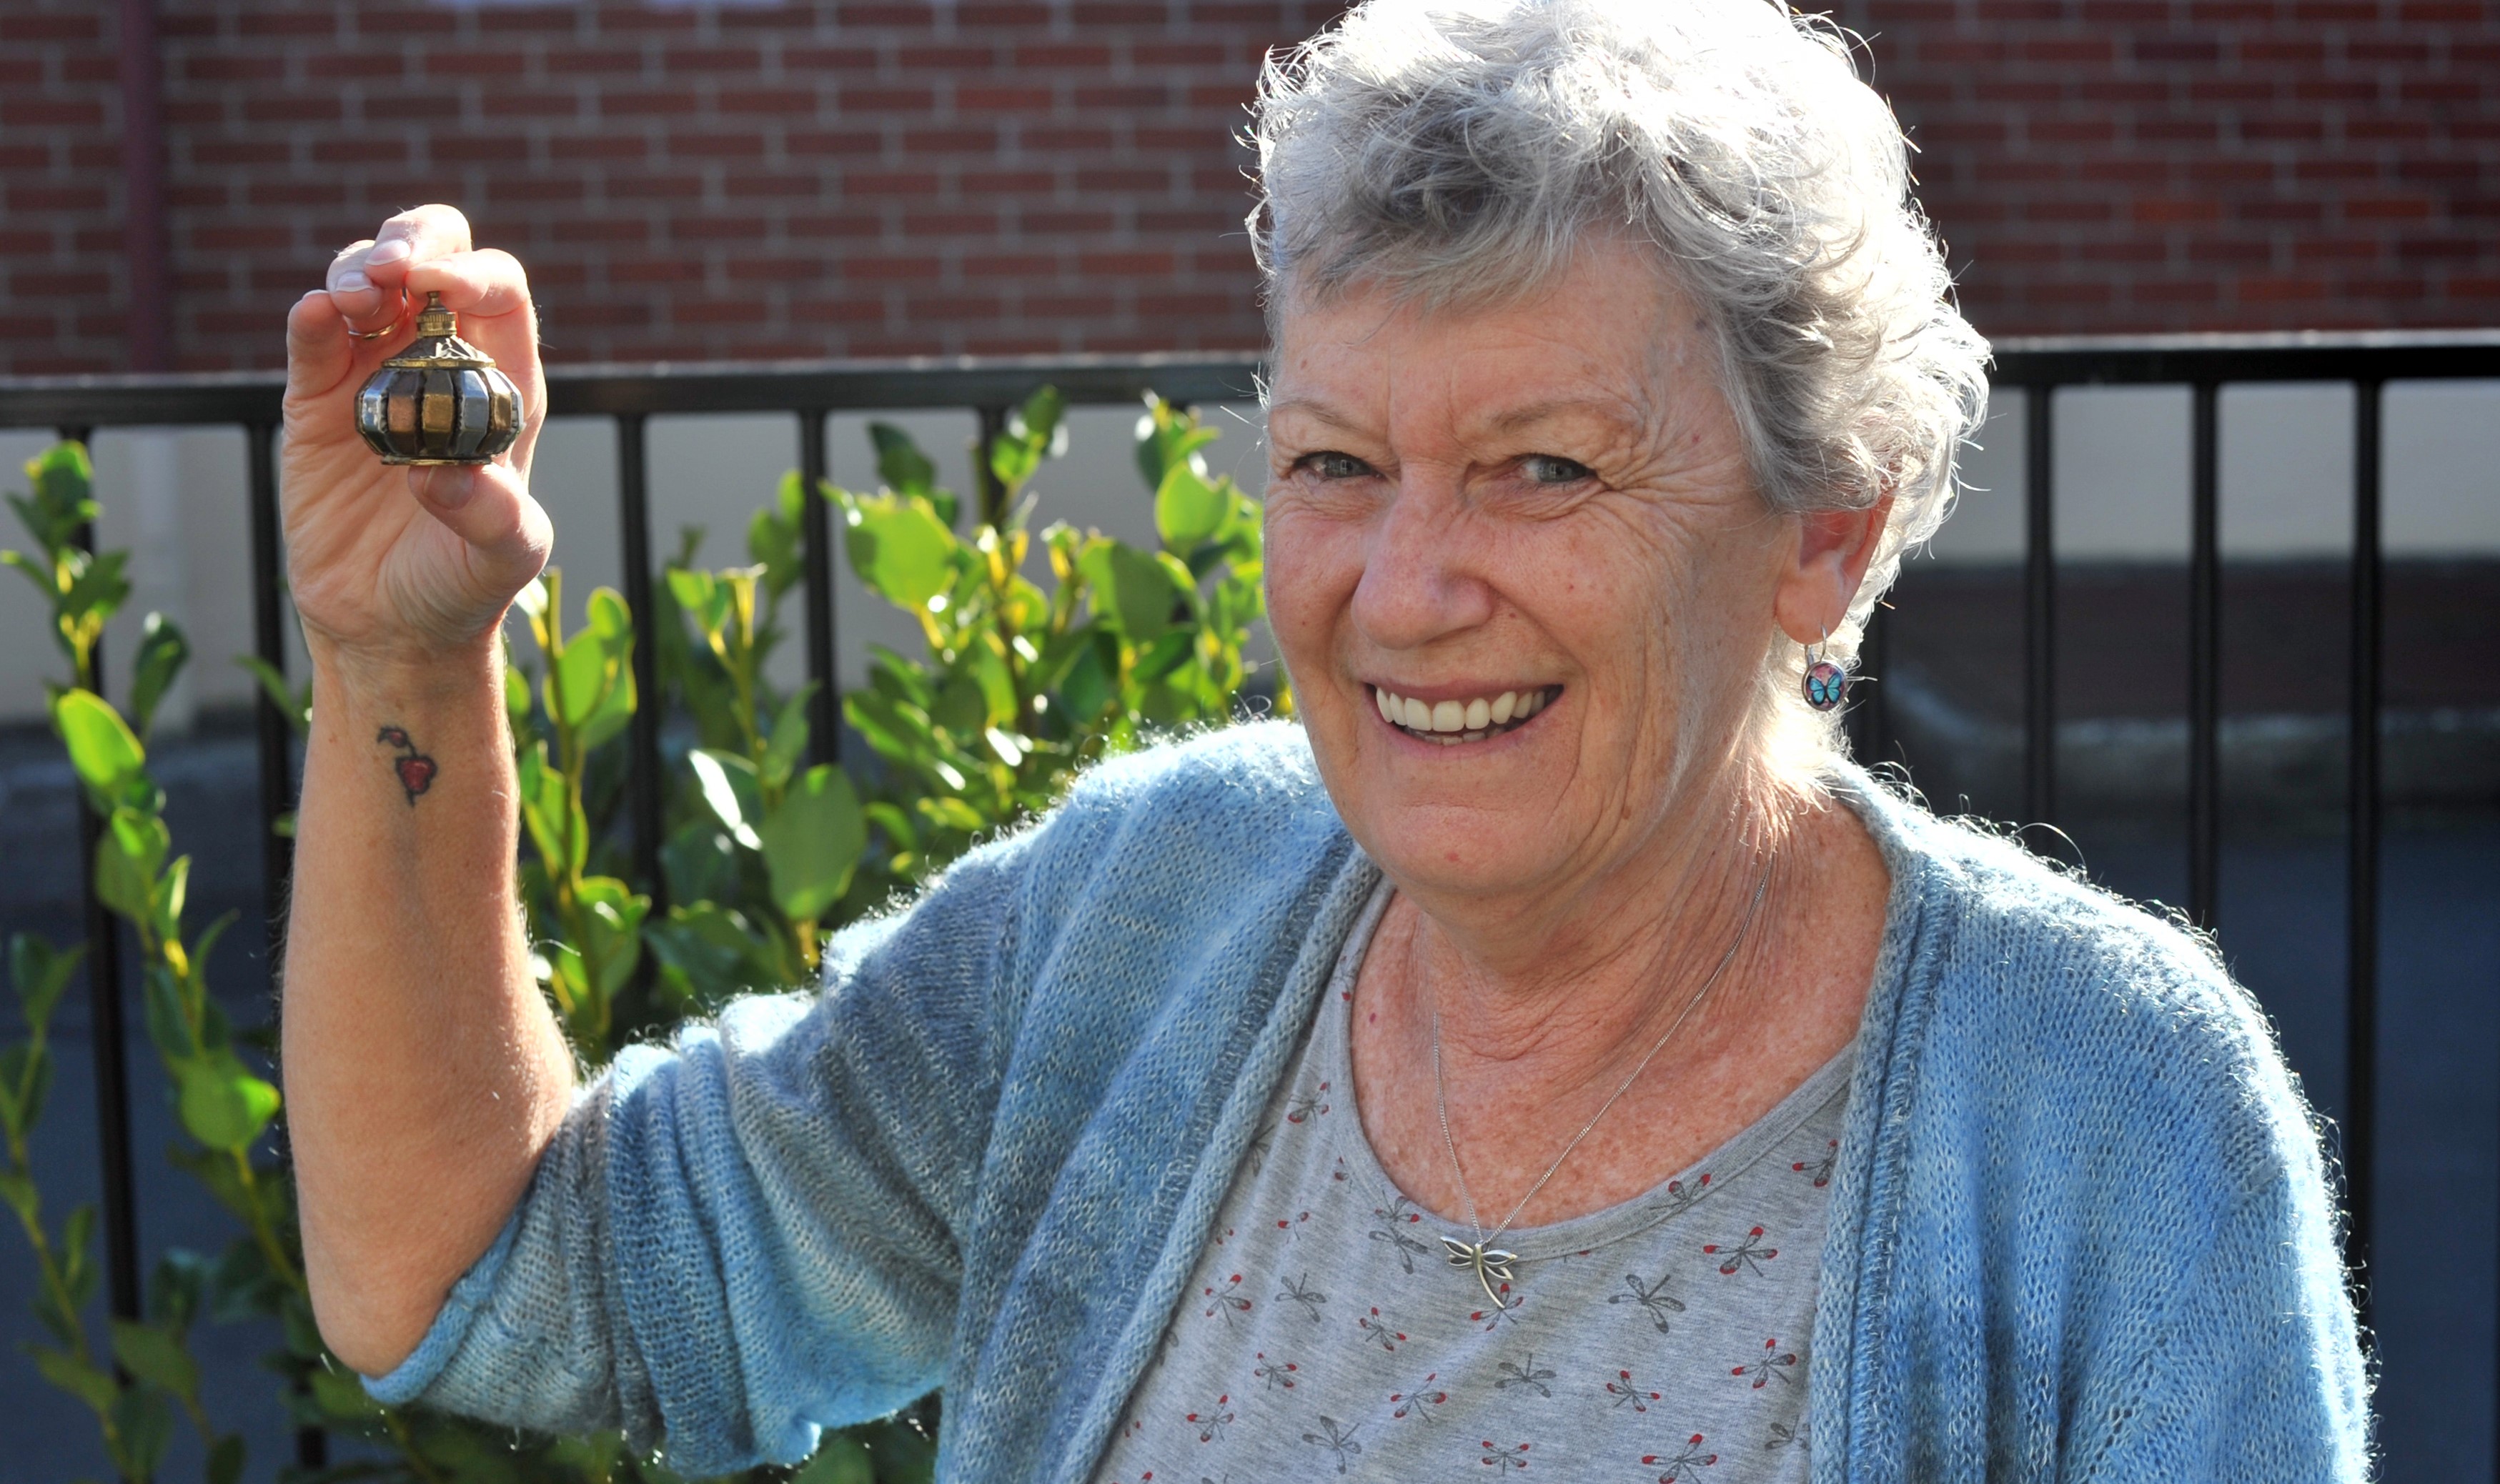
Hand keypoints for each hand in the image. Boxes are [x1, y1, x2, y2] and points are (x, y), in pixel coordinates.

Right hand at [282, 204, 551, 670]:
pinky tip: (320, 315)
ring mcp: (374, 373)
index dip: (475, 274)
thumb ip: (492, 516)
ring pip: (366, 279)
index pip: (501, 294)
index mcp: (500, 383)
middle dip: (416, 240)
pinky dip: (313, 315)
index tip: (442, 287)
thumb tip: (446, 473)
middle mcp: (439, 361)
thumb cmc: (463, 583)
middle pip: (436, 256)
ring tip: (357, 299)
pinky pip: (313, 337)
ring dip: (358, 269)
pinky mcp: (316, 400)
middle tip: (393, 268)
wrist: (390, 623)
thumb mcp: (503, 557)